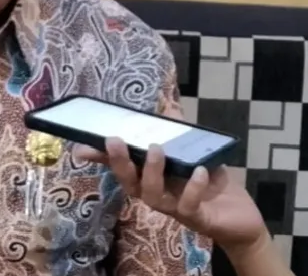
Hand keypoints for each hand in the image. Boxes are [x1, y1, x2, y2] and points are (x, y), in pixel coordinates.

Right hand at [75, 134, 266, 251]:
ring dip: (151, 171)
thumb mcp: (192, 152)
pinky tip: (200, 172)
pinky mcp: (196, 218)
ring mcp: (172, 206)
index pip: (119, 166)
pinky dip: (193, 188)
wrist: (240, 216)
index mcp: (148, 176)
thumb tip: (165, 103)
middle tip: (114, 140)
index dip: (98, 157)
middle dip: (119, 161)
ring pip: (151, 194)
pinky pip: (188, 205)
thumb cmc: (209, 181)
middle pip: (127, 181)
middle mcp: (154, 192)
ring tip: (157, 149)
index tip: (80, 147)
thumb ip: (177, 130)